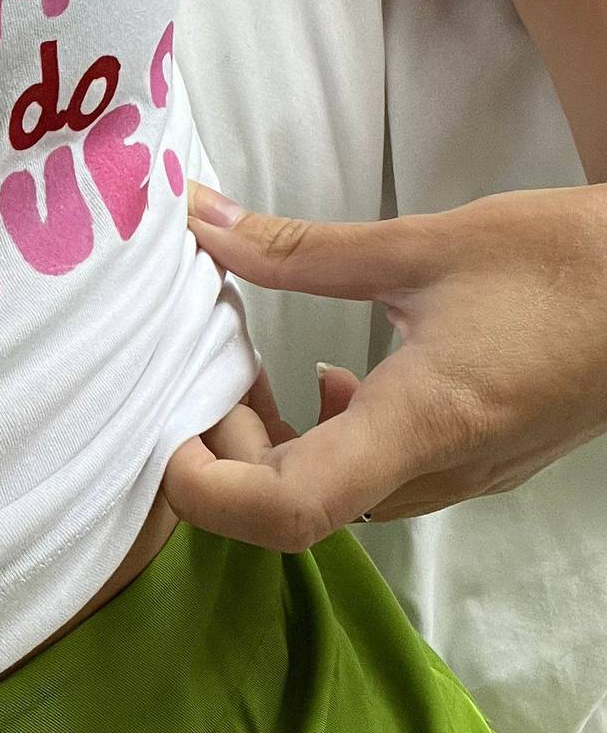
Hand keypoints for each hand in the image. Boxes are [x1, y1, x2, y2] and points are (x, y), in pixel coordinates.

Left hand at [160, 180, 606, 551]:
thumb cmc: (566, 263)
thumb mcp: (423, 245)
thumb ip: (299, 249)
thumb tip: (202, 221)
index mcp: (421, 425)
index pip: (287, 511)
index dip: (206, 490)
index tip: (166, 434)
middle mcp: (438, 474)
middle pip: (294, 510)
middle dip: (229, 451)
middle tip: (207, 372)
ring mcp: (461, 479)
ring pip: (333, 498)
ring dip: (275, 445)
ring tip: (256, 369)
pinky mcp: (475, 465)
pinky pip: (376, 480)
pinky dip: (325, 438)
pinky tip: (335, 379)